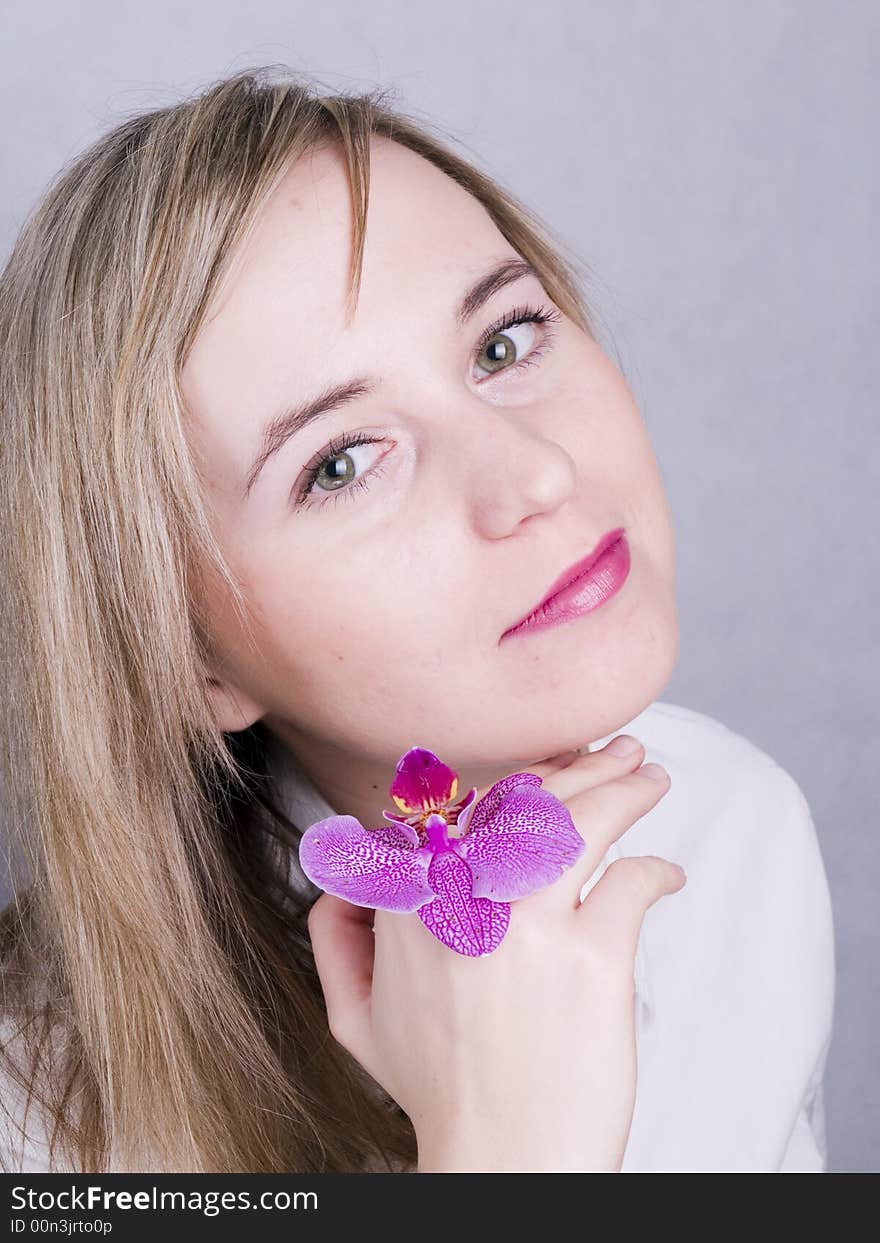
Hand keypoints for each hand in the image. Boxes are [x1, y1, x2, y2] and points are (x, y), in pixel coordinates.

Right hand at [306, 736, 684, 1171]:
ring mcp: (530, 923)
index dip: (511, 778)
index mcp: (406, 901)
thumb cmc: (437, 1092)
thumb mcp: (354, 1020)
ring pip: (582, 818)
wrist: (505, 1163)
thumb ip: (335, 939)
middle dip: (581, 763)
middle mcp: (463, 896)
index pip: (461, 806)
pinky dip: (657, 869)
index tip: (547, 768)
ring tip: (652, 779)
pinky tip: (667, 873)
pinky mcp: (594, 957)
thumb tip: (341, 881)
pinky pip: (634, 882)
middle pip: (527, 797)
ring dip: (626, 788)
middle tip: (619, 751)